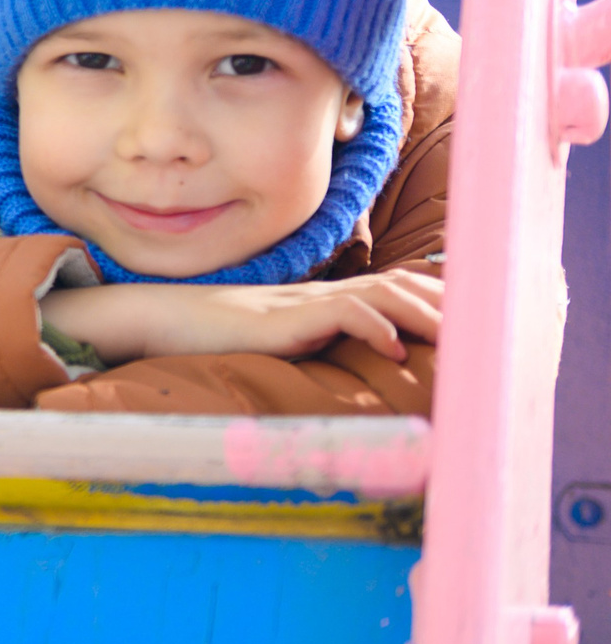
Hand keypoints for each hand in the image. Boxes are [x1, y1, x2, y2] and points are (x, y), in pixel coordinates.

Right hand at [40, 271, 442, 364]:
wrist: (157, 320)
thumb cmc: (208, 335)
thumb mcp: (271, 339)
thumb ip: (307, 342)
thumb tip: (344, 360)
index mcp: (320, 301)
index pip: (392, 285)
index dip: (435, 295)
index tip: (471, 312)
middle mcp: (320, 295)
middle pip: (400, 283)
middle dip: (448, 302)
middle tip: (486, 324)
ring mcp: (303, 305)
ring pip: (382, 293)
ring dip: (425, 313)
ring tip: (458, 336)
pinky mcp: (284, 321)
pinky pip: (340, 313)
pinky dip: (374, 326)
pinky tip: (393, 348)